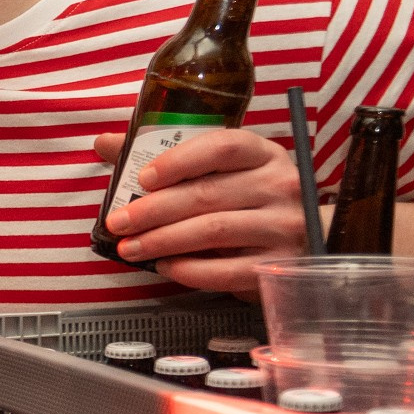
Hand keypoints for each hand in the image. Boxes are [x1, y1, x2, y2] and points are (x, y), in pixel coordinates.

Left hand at [93, 127, 306, 294]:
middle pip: (208, 194)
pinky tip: (165, 266)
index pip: (222, 147)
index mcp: (263, 154)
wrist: (309, 240)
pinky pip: (227, 270)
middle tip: (118, 223)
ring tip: (131, 248)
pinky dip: (190, 270)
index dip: (179, 161)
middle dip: (153, 210)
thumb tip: (104, 142)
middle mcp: (280, 186)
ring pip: (213, 231)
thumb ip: (166, 157)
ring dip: (163, 241)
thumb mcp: (221, 171)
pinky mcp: (279, 265)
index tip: (143, 178)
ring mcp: (284, 226)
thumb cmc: (251, 199)